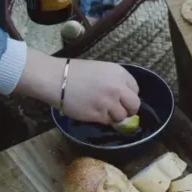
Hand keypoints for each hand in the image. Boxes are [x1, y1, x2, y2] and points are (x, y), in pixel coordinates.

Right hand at [14, 49, 140, 124]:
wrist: (56, 78)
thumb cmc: (76, 72)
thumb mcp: (102, 69)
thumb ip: (116, 81)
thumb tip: (124, 98)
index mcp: (120, 73)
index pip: (136, 90)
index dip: (129, 96)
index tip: (122, 99)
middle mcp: (118, 87)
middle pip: (134, 105)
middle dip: (128, 110)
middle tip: (119, 111)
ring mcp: (109, 102)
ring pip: (121, 117)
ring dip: (114, 116)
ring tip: (102, 110)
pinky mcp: (98, 114)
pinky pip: (108, 121)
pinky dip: (102, 119)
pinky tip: (93, 112)